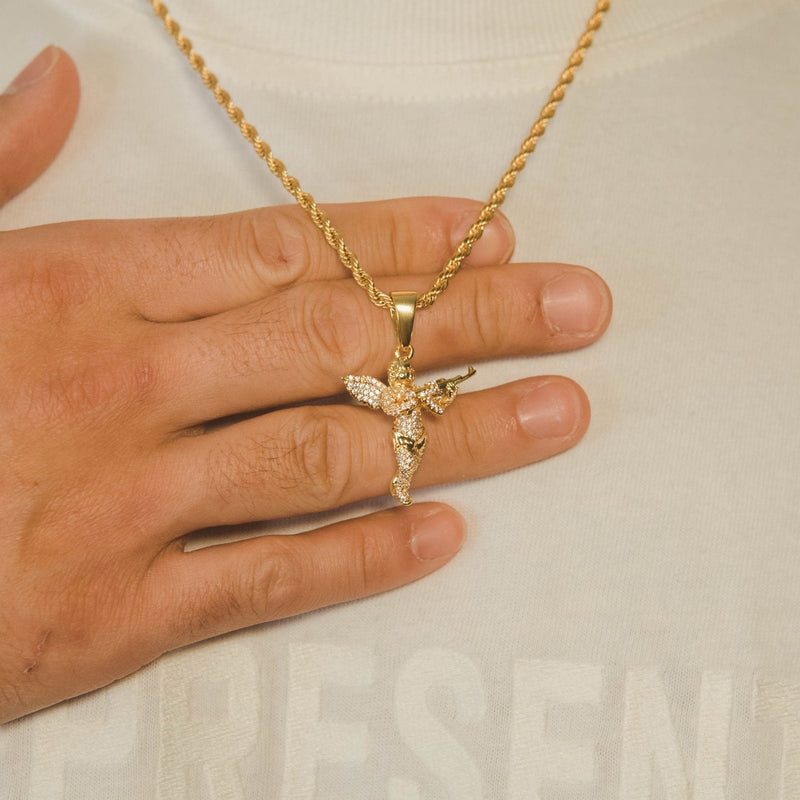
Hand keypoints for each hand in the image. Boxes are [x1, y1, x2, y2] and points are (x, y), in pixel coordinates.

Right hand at [0, 48, 611, 721]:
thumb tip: (55, 82)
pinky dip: (364, 557)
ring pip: (331, 458)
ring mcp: (131, 506)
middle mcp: (129, 388)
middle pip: (343, 342)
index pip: (288, 251)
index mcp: (80, 289)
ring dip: (459, 436)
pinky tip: (446, 533)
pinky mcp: (118, 615)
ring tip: (558, 415)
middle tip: (580, 312)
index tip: (497, 238)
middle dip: (475, 323)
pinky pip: (270, 579)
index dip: (402, 241)